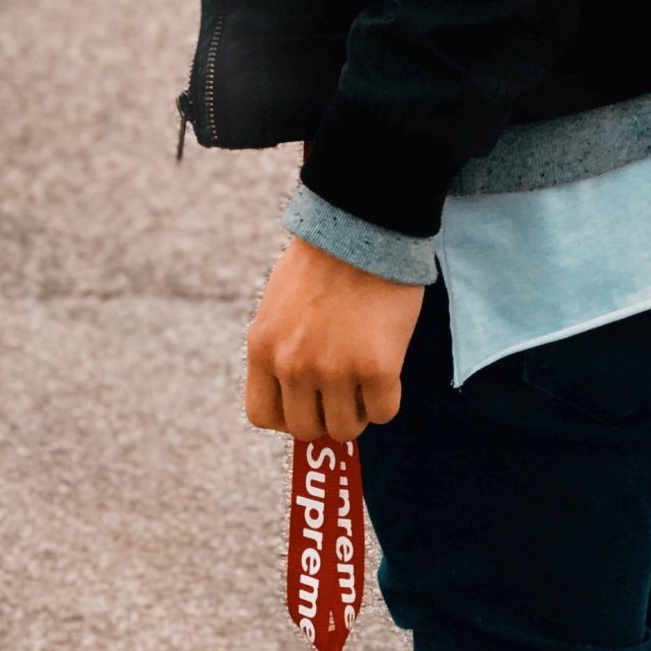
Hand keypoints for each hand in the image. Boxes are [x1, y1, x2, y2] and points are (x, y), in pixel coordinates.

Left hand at [245, 236, 424, 440]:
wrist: (365, 222)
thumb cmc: (326, 256)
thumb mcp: (280, 302)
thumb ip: (282, 346)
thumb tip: (298, 391)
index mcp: (263, 347)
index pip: (263, 415)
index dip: (287, 415)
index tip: (307, 402)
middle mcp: (293, 365)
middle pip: (306, 428)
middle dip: (326, 414)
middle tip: (344, 390)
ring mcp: (334, 369)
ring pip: (346, 428)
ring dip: (358, 410)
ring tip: (366, 380)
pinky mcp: (377, 367)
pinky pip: (383, 412)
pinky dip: (387, 399)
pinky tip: (388, 370)